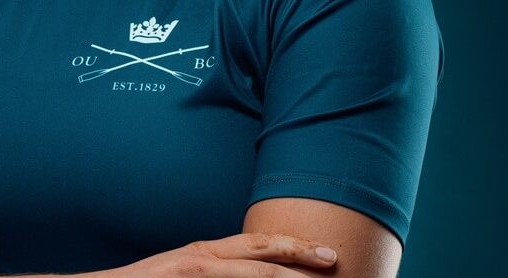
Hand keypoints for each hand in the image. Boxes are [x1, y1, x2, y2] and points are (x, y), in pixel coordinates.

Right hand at [112, 233, 337, 276]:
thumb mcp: (184, 270)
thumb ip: (216, 269)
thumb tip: (252, 272)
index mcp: (205, 253)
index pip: (258, 245)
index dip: (295, 247)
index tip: (325, 253)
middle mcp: (203, 259)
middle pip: (262, 256)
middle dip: (302, 257)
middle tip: (335, 259)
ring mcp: (194, 274)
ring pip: (254, 277)